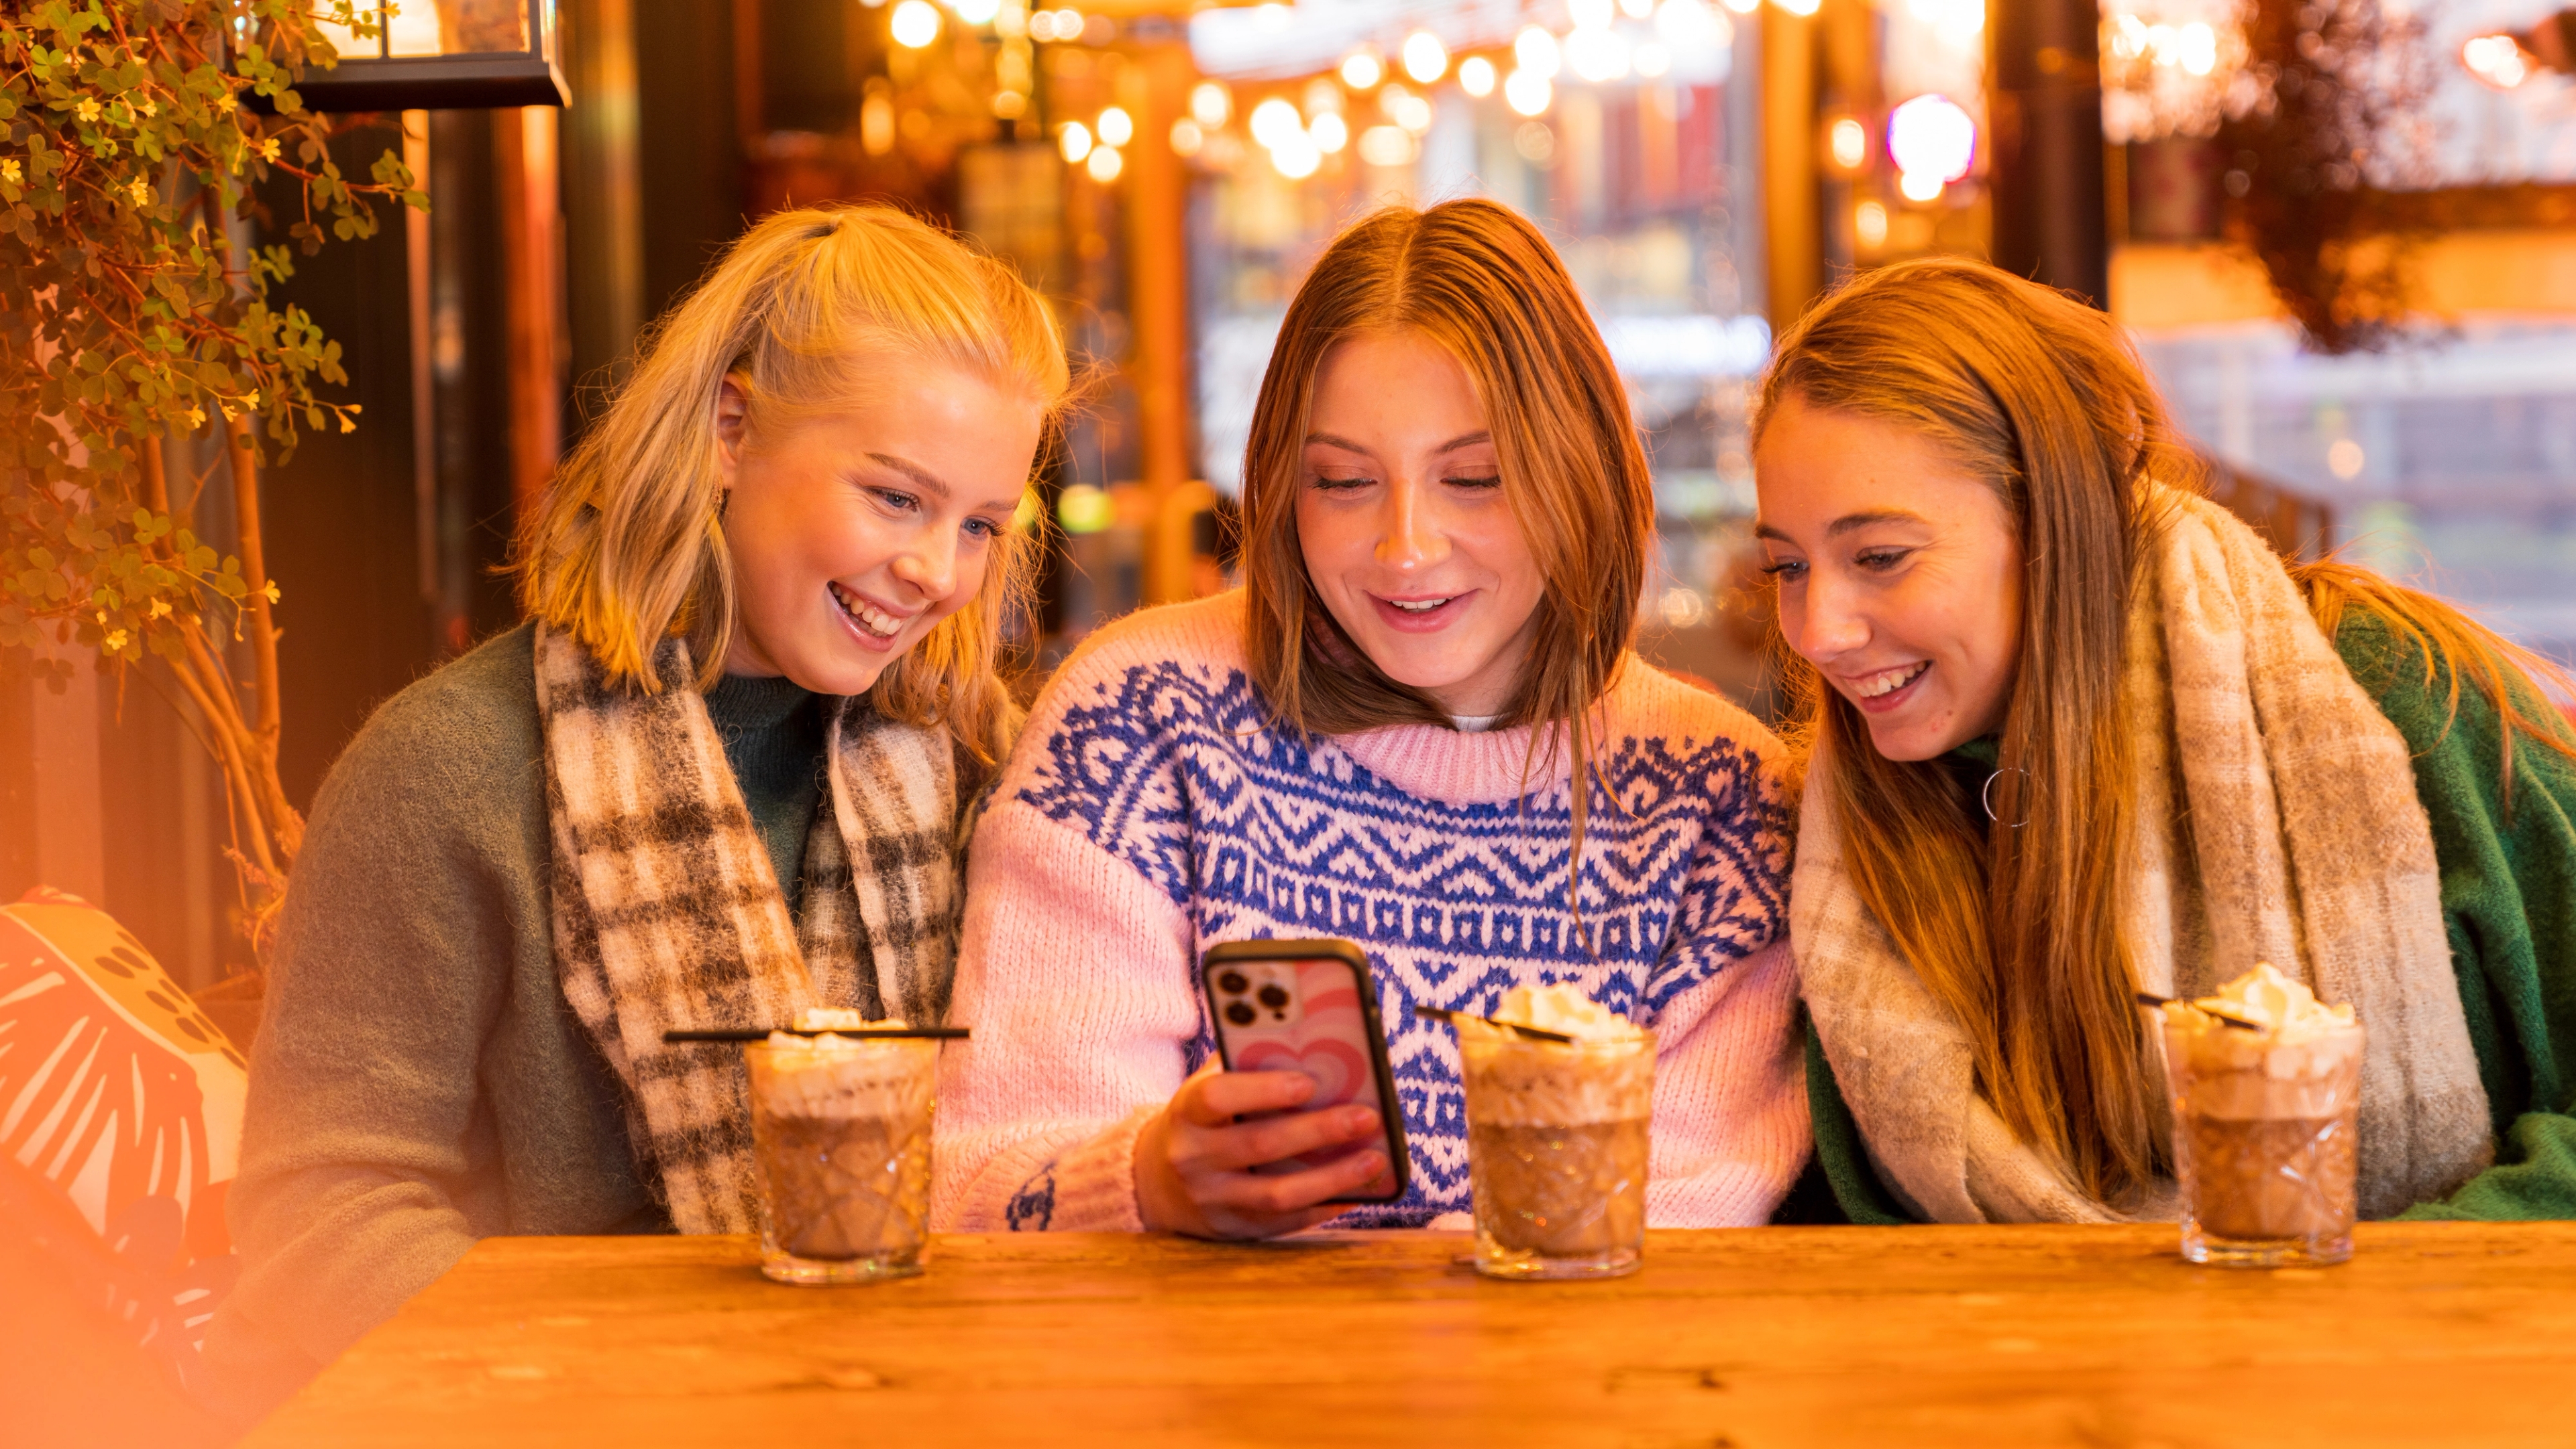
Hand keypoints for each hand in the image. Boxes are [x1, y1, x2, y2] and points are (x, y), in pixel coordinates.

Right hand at [1134, 1064, 1389, 1239]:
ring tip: (1374, 1160)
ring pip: (1277, 1194)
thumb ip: (1248, 1067)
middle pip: (1259, 1146)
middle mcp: (1193, 1158)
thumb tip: (1313, 1049)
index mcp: (1187, 1112)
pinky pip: (1284, 1223)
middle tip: (1367, 1117)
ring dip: (1332, 1178)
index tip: (1309, 1083)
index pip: (1218, 1098)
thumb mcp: (1209, 1087)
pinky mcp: (1233, 1229)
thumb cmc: (1204, 1119)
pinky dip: (1323, 1207)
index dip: (1262, 1090)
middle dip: (1318, 1131)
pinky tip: (1356, 1191)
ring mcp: (1212, 1199)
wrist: (1158, 1180)